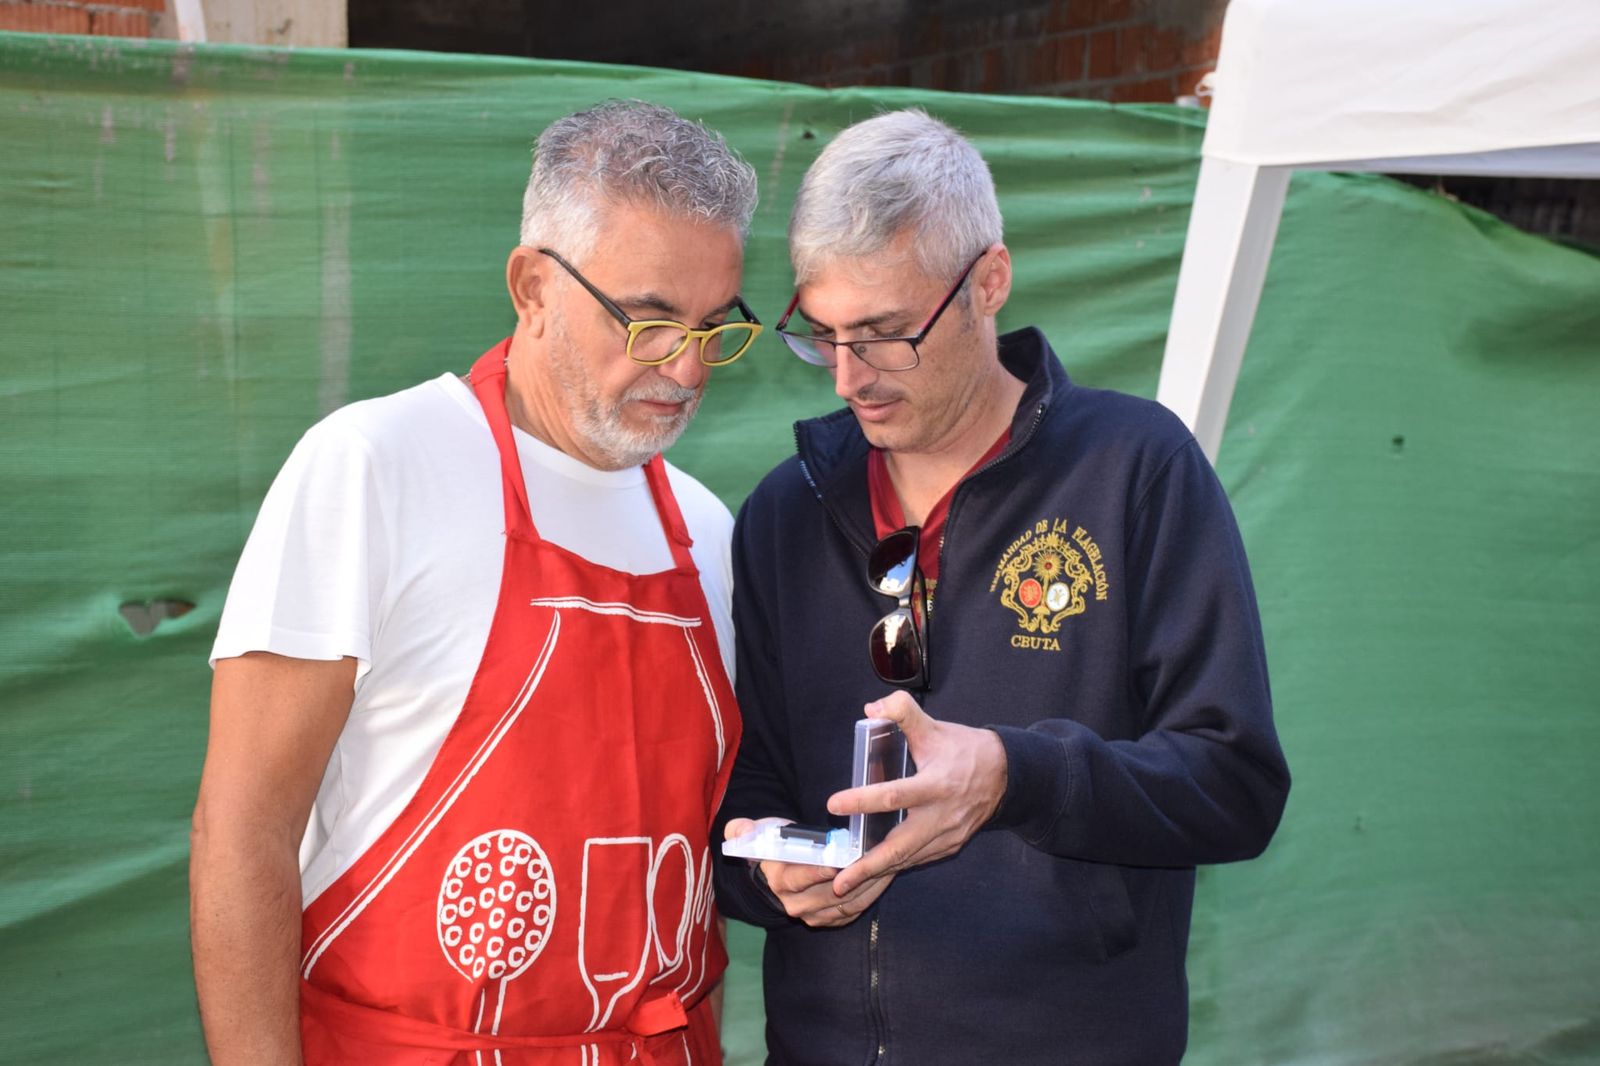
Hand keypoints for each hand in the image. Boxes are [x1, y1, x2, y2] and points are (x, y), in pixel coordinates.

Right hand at [722, 817, 894, 927]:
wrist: (779, 871)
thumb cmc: (771, 845)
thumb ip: (742, 830)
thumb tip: (737, 830)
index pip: (798, 879)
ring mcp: (813, 915)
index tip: (836, 861)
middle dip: (851, 878)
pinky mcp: (829, 920)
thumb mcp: (755, 832)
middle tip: (870, 860)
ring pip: (845, 903)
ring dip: (866, 887)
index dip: (817, 872)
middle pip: (827, 893)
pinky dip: (869, 896)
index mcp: (777, 881)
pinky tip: (881, 878)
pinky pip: (853, 911)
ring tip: (883, 866)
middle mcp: (793, 904)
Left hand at [826, 691, 1008, 895]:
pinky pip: (917, 860)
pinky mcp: (949, 846)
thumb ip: (902, 711)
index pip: (894, 796)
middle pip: (899, 847)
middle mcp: (941, 817)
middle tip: (839, 880)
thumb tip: (871, 709)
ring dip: (877, 874)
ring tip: (846, 886)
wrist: (1005, 774)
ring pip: (907, 860)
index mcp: (936, 786)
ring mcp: (946, 836)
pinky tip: (873, 873)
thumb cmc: (965, 750)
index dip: (862, 801)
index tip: (834, 805)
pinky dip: (894, 868)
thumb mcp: (934, 726)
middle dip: (867, 866)